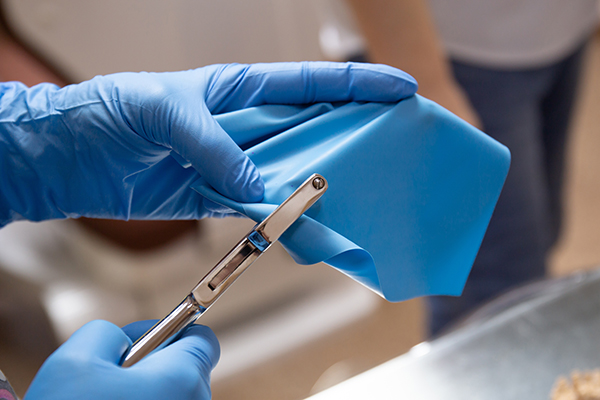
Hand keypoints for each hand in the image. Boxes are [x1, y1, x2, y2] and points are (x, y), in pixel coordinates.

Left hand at [0, 62, 416, 225]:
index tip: (398, 88)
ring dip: (317, 185)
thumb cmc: (107, 111)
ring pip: (287, 173)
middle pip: (308, 129)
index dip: (356, 86)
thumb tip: (254, 182)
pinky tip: (301, 224)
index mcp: (235, 88)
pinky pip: (256, 207)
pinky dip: (278, 218)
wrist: (69, 156)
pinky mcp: (214, 195)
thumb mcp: (161, 108)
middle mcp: (240, 124)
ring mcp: (230, 162)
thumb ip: (212, 143)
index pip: (307, 84)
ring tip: (357, 193)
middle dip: (351, 135)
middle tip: (393, 144)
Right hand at [24, 320, 218, 399]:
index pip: (202, 340)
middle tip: (109, 377)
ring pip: (170, 398)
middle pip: (185, 371)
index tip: (139, 340)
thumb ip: (109, 332)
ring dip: (143, 395)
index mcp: (182, 378)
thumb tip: (122, 341)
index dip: (170, 331)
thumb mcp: (73, 360)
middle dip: (150, 366)